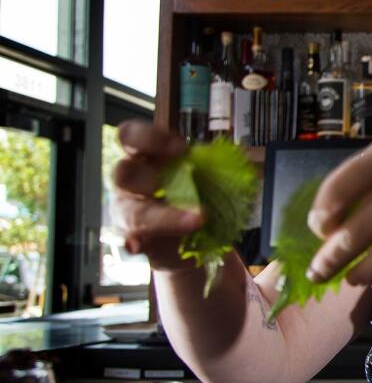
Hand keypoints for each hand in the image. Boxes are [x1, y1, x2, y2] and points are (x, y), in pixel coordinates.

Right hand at [110, 120, 204, 271]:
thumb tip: (238, 157)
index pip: (130, 136)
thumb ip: (209, 165)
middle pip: (123, 173)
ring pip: (132, 212)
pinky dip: (134, 243)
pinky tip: (139, 245)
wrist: (191, 234)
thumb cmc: (191, 193)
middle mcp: (129, 183)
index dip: (150, 138)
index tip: (180, 148)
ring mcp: (128, 212)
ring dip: (164, 216)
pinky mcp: (134, 239)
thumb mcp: (201, 175)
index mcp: (143, 158)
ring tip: (197, 220)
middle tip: (172, 185)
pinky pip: (128, 242)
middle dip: (147, 177)